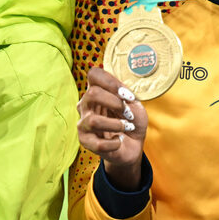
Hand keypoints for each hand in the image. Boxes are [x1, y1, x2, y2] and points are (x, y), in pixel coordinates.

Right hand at [77, 67, 146, 189]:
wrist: (133, 145)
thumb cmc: (132, 121)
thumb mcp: (135, 104)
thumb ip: (125, 95)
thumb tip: (120, 93)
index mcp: (97, 91)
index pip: (94, 74)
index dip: (111, 82)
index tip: (126, 95)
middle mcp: (86, 104)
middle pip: (92, 94)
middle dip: (115, 103)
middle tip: (128, 113)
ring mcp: (83, 123)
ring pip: (94, 121)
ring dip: (116, 125)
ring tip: (126, 127)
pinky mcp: (85, 141)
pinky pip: (99, 144)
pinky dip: (115, 143)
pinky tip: (118, 141)